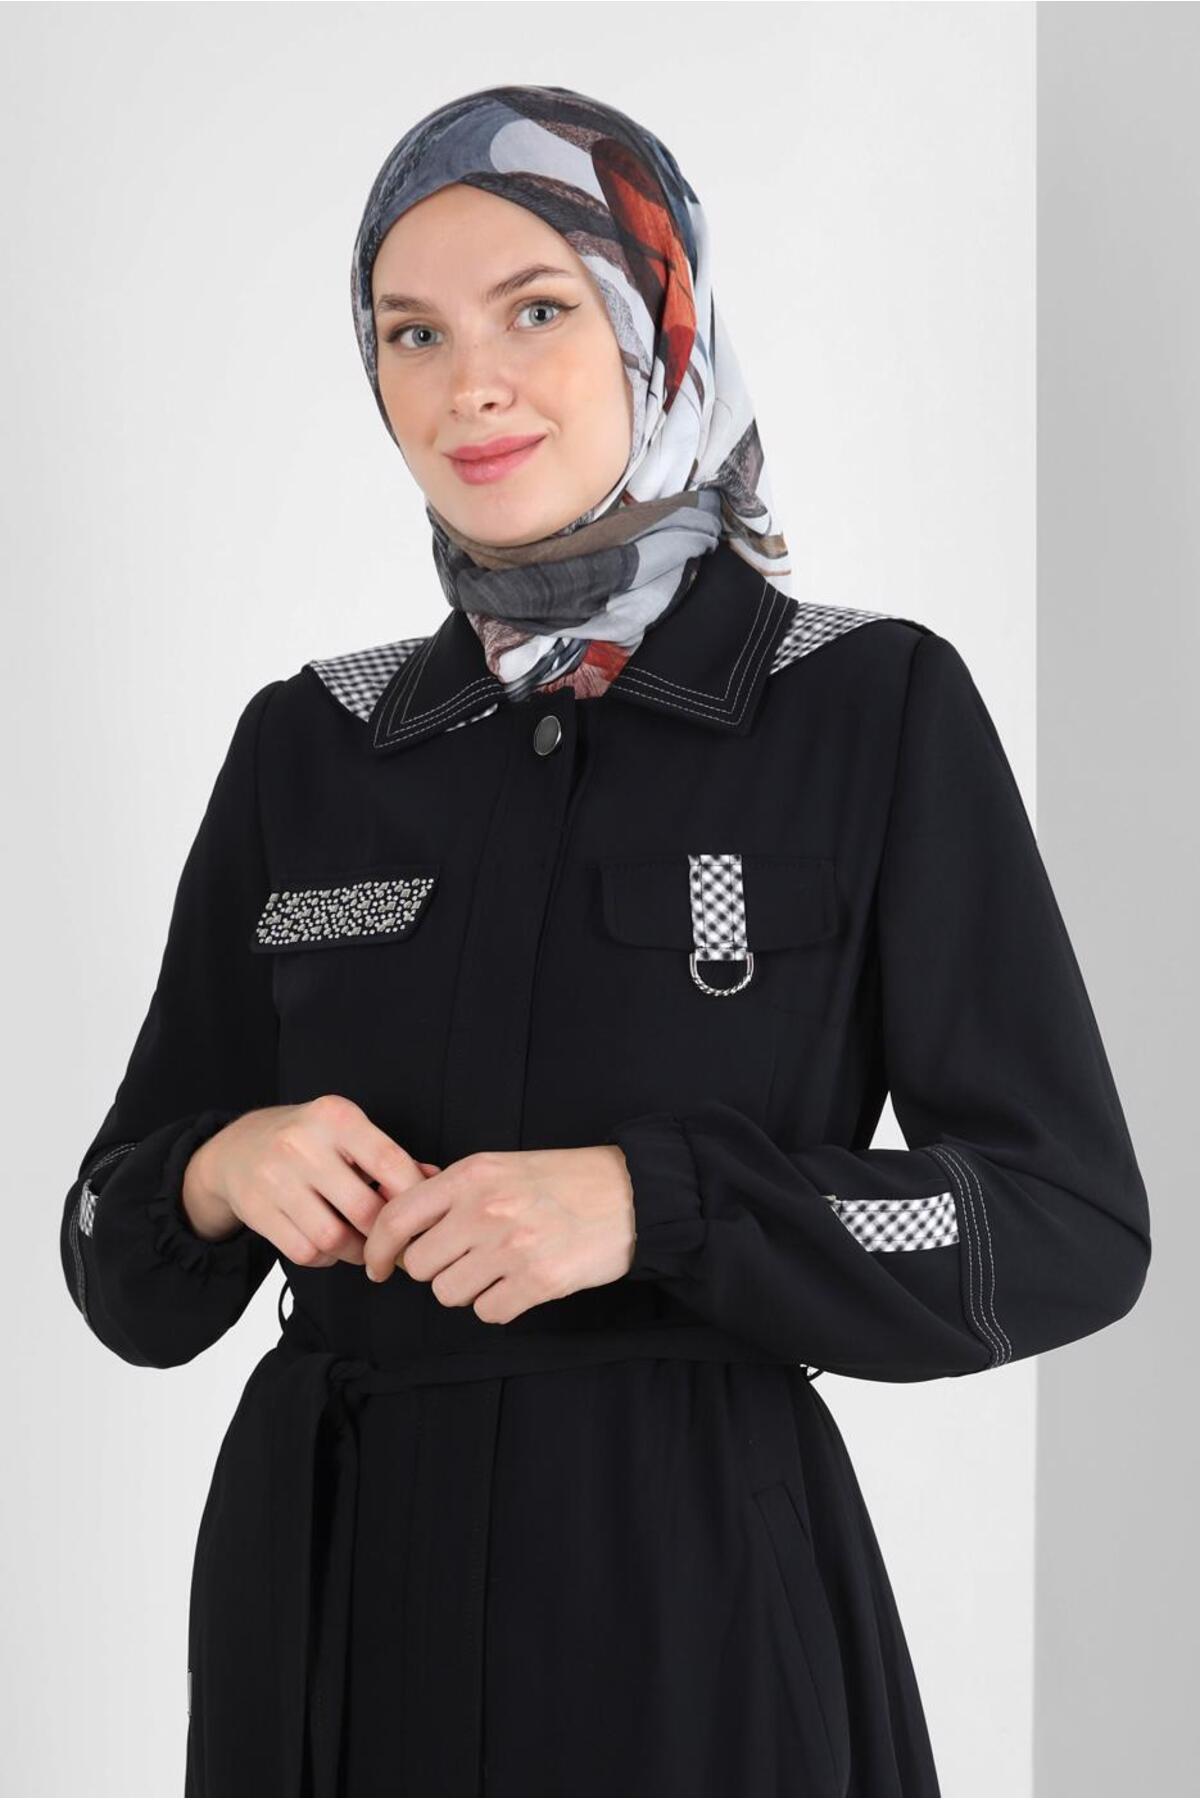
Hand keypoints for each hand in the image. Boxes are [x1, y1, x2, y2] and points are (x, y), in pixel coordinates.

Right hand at [181, 1094, 440, 1266]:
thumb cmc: (309, 1141)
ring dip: (357, 1252)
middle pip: (364, 1209)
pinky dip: (326, 1258)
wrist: (237, 1148)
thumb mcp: (349, 1134)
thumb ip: (392, 1159)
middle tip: (398, 1246)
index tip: (425, 1219)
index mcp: (336, 1118)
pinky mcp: (257, 1210)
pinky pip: (306, 1252)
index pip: (390, 1162)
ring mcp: (276, 1178)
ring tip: (364, 1248)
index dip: (414, 1198)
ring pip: (334, 1238)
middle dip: (386, 1235)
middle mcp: (302, 1144)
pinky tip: (330, 1246)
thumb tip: (437, 1183)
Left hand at [361, 1144, 636, 1324]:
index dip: (377, 1249)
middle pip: (419, 1266)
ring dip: (467, 1289)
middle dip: (435, 1269)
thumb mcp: (500, 1166)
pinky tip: (520, 1283)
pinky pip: (488, 1313)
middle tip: (464, 1259)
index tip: (378, 1266)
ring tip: (498, 1268)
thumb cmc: (562, 1180)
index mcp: (471, 1175)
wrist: (631, 1194)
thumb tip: (393, 1211)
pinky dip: (499, 1305)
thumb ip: (448, 1188)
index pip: (397, 1218)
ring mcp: (512, 1247)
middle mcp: (485, 1210)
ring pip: (449, 1294)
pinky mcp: (539, 1281)